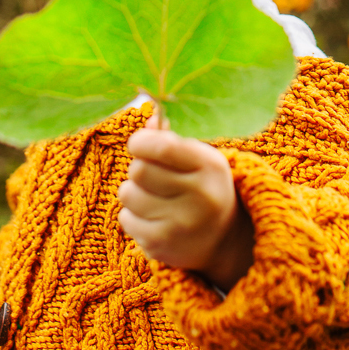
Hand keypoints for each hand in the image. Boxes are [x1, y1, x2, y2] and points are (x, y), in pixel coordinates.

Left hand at [117, 107, 254, 290]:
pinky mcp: (162, 246)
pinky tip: (154, 219)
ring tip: (156, 199)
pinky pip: (125, 219)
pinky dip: (132, 217)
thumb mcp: (196, 157)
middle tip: (154, 177)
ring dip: (134, 194)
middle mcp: (201, 196)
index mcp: (210, 166)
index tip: (141, 145)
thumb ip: (169, 134)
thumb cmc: (201, 186)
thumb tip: (148, 103)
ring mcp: (182, 224)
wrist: (223, 242)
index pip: (162, 145)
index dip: (141, 141)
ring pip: (127, 194)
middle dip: (139, 170)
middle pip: (138, 170)